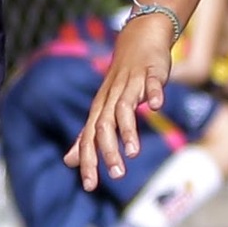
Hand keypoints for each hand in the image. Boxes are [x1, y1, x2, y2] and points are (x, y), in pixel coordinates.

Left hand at [67, 12, 177, 188]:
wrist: (139, 40)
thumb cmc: (122, 81)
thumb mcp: (103, 109)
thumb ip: (89, 136)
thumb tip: (69, 161)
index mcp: (100, 109)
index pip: (89, 139)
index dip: (88, 162)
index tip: (90, 186)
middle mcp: (112, 98)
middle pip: (104, 126)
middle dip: (108, 151)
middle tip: (117, 175)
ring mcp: (131, 84)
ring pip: (124, 108)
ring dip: (128, 130)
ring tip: (134, 153)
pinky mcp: (151, 73)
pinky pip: (151, 83)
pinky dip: (154, 93)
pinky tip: (157, 106)